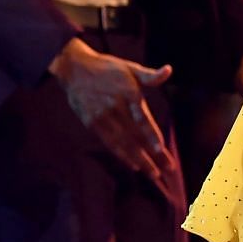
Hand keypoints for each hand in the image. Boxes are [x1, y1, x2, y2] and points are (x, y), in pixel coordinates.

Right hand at [48, 39, 175, 186]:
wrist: (74, 68)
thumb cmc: (107, 68)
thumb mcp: (130, 67)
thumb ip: (150, 75)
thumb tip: (168, 70)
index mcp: (128, 93)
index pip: (142, 119)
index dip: (152, 136)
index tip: (162, 150)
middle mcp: (116, 107)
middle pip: (136, 136)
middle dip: (152, 155)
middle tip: (167, 170)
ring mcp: (102, 117)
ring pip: (124, 143)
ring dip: (140, 160)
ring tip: (153, 174)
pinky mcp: (92, 123)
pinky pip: (110, 143)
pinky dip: (122, 155)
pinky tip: (134, 165)